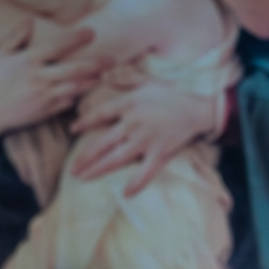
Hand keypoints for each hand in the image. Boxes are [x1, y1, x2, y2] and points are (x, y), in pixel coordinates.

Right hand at [0, 21, 106, 142]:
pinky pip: (67, 102)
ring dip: (91, 81)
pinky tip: (85, 90)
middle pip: (74, 70)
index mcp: (27, 61)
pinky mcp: (46, 111)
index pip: (57, 47)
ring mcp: (44, 96)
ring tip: (104, 74)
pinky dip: (77, 96)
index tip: (91, 32)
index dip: (75, 39)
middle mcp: (38, 78)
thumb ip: (17, 38)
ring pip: (75, 87)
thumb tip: (30, 21)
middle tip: (112, 59)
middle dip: (95, 64)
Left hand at [69, 74, 227, 195]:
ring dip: (98, 170)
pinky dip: (136, 184)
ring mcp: (145, 140)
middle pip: (102, 144)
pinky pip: (146, 172)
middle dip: (85, 157)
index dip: (85, 122)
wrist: (197, 109)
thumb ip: (125, 79)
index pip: (100, 115)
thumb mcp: (147, 82)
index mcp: (128, 104)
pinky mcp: (159, 153)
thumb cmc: (172, 95)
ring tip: (82, 178)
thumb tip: (105, 75)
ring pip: (116, 159)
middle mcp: (133, 123)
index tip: (72, 129)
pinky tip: (126, 194)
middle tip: (72, 168)